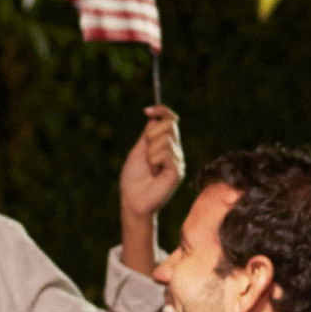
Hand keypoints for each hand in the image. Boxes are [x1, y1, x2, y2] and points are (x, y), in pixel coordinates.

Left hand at [118, 105, 183, 220]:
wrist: (132, 200)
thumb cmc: (133, 179)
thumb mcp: (138, 151)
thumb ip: (148, 135)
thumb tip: (155, 116)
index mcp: (166, 145)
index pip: (170, 120)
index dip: (161, 111)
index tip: (146, 110)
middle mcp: (175, 151)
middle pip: (169, 125)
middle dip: (152, 135)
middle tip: (146, 153)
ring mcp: (178, 161)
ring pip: (165, 140)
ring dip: (150, 152)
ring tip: (149, 167)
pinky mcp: (178, 171)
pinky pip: (166, 154)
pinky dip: (155, 160)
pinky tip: (154, 172)